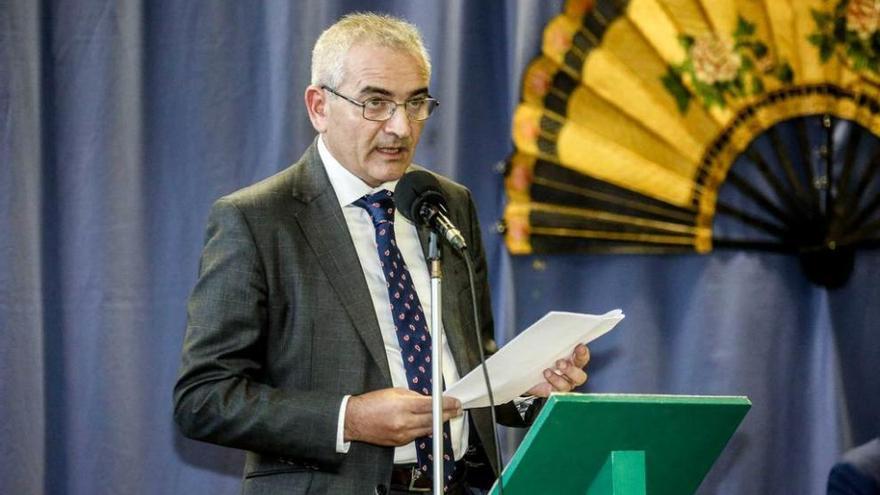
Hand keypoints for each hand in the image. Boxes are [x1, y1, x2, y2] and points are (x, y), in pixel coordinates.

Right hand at [344, 388, 462, 445]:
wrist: (354, 420)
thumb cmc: (371, 404)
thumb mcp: (394, 392)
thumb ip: (414, 396)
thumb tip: (429, 400)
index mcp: (402, 405)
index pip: (431, 405)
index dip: (446, 404)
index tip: (455, 402)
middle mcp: (403, 421)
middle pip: (433, 419)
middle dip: (447, 414)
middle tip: (456, 409)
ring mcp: (402, 434)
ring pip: (427, 429)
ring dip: (438, 423)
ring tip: (445, 416)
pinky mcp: (399, 442)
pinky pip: (417, 435)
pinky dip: (424, 429)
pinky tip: (428, 424)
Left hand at [525, 344, 589, 396]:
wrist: (527, 373)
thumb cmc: (540, 359)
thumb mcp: (547, 349)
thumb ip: (553, 344)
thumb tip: (552, 333)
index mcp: (573, 362)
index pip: (583, 358)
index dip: (583, 353)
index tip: (579, 347)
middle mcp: (571, 375)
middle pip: (580, 376)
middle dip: (571, 369)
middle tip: (560, 362)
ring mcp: (564, 385)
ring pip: (568, 385)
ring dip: (558, 378)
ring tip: (547, 371)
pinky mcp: (553, 392)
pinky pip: (556, 391)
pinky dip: (551, 382)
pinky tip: (545, 375)